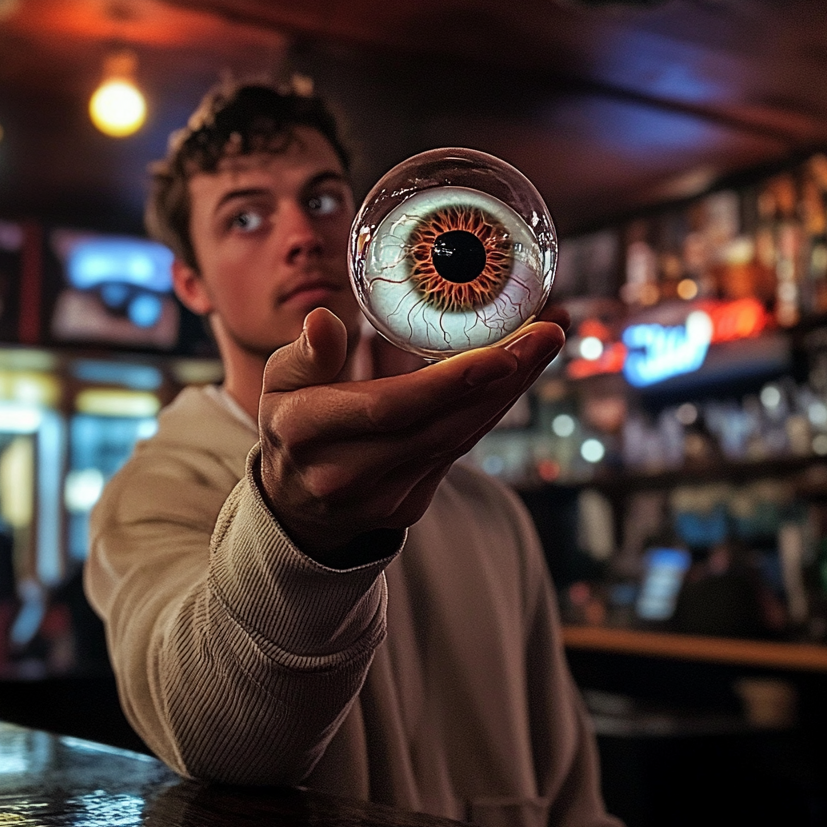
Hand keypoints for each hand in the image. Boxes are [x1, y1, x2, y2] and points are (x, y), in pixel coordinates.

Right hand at [257, 307, 565, 563]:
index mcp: (306, 433)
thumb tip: (324, 320)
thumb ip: (307, 354)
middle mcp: (345, 473)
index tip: (499, 353)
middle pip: (438, 425)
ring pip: (458, 439)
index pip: (386, 408)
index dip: (446, 384)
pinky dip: (490, 410)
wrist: (296, 505)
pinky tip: (516, 374)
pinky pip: (458, 451)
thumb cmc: (294, 424)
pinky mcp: (409, 506)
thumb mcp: (280, 384)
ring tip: (542, 343)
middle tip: (546, 333)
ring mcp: (381, 498)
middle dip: (501, 378)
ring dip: (506, 391)